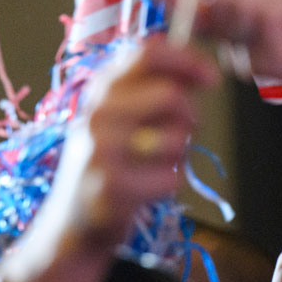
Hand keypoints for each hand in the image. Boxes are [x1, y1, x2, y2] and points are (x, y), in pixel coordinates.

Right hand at [0, 37, 216, 281]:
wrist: (71, 228)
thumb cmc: (108, 168)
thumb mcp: (121, 120)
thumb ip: (152, 91)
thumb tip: (197, 69)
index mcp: (99, 92)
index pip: (146, 53)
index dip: (187, 60)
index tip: (210, 77)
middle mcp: (94, 115)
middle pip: (171, 96)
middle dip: (189, 117)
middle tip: (179, 135)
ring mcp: (99, 152)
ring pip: (176, 139)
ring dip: (179, 155)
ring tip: (155, 165)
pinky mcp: (109, 189)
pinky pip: (170, 178)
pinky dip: (168, 185)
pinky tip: (146, 189)